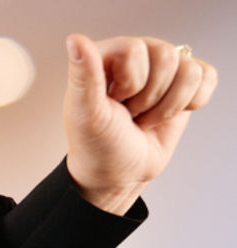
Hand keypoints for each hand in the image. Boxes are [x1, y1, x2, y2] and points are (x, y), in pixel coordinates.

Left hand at [64, 34, 217, 213]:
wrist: (120, 172)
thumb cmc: (98, 144)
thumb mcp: (86, 113)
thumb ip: (83, 77)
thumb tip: (76, 41)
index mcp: (108, 54)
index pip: (136, 50)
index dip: (130, 84)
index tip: (113, 103)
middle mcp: (138, 54)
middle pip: (167, 58)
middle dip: (149, 98)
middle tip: (130, 114)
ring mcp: (164, 68)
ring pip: (189, 72)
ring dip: (168, 107)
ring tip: (145, 117)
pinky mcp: (186, 82)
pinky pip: (206, 78)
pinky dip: (191, 104)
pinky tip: (168, 114)